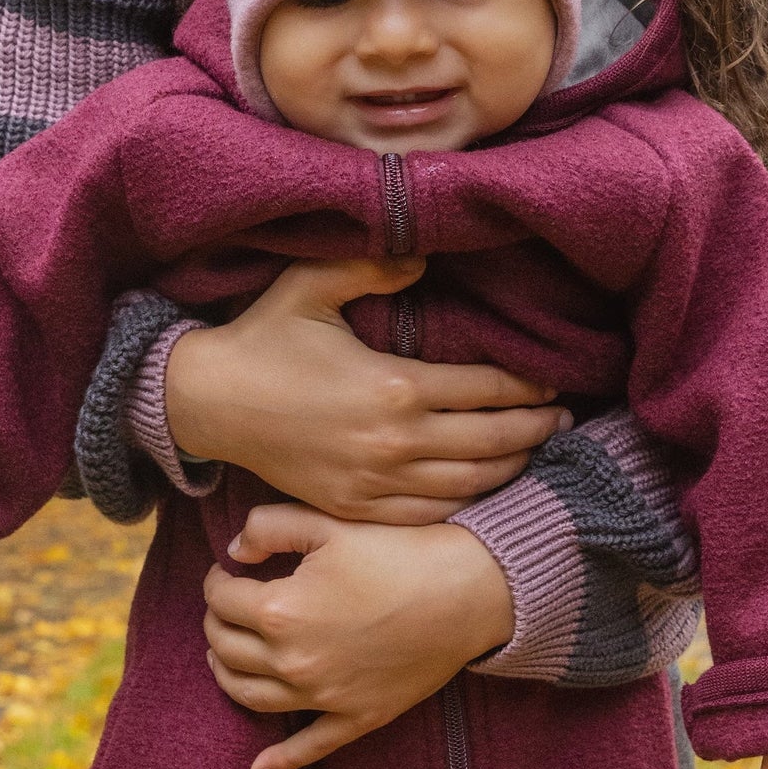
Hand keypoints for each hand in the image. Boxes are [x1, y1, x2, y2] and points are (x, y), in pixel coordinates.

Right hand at [165, 255, 570, 521]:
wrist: (206, 405)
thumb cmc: (262, 339)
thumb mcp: (310, 285)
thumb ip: (372, 263)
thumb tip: (425, 254)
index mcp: (393, 386)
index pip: (484, 389)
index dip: (526, 387)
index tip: (549, 381)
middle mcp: (393, 441)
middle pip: (490, 441)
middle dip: (534, 429)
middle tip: (561, 419)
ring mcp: (375, 482)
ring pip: (468, 483)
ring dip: (511, 468)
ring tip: (535, 451)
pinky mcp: (356, 507)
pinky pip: (429, 513)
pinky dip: (466, 503)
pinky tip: (484, 487)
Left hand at [204, 501, 517, 768]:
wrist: (468, 591)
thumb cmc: (400, 550)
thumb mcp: (329, 523)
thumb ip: (268, 527)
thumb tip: (234, 550)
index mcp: (280, 610)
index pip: (221, 599)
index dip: (217, 579)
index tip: (227, 571)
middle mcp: (292, 661)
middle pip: (226, 647)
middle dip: (217, 622)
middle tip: (228, 605)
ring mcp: (324, 696)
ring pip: (249, 696)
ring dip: (227, 674)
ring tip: (227, 653)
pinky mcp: (356, 717)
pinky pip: (309, 747)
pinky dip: (279, 761)